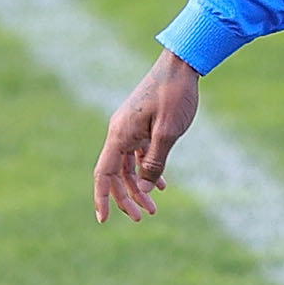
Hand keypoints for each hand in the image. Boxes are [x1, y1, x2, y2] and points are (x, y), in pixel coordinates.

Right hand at [93, 50, 201, 222]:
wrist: (182, 64)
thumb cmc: (175, 95)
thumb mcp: (167, 133)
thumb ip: (154, 163)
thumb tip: (144, 190)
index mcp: (120, 135)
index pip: (103, 174)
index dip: (101, 198)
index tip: (103, 220)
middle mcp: (120, 132)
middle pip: (115, 174)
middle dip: (125, 198)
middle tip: (141, 218)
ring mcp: (130, 128)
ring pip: (128, 166)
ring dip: (139, 188)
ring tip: (153, 209)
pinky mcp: (142, 125)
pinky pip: (139, 154)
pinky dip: (148, 170)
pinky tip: (161, 185)